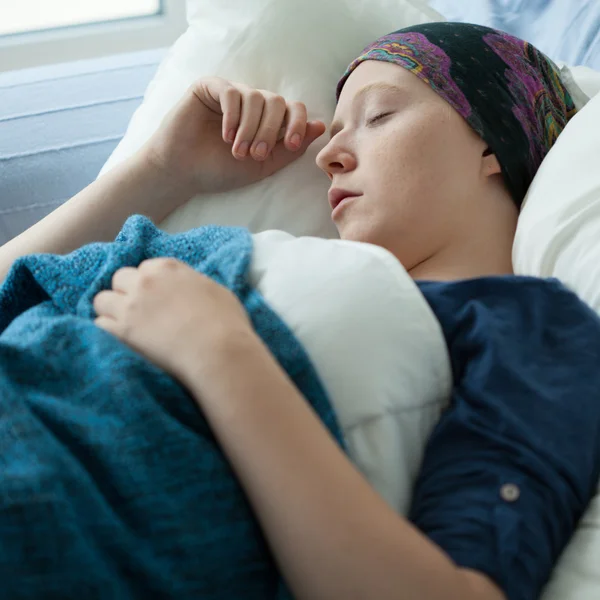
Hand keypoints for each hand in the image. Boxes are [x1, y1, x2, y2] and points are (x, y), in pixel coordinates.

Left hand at [93, 257, 254, 385]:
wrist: (219, 353)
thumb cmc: (227, 324)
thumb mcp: (216, 291)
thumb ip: (193, 284)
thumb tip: (188, 290)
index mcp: (168, 268)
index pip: (145, 268)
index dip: (149, 283)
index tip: (156, 298)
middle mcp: (144, 282)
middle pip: (119, 279)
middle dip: (126, 292)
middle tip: (140, 312)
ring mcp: (130, 306)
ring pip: (101, 300)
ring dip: (111, 311)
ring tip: (126, 328)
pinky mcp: (121, 332)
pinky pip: (99, 325)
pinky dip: (107, 332)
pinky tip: (122, 342)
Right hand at [142, 76, 326, 196]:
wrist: (184, 172)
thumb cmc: (221, 170)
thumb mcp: (262, 165)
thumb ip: (290, 149)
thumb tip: (320, 126)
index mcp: (268, 121)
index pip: (294, 109)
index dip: (297, 123)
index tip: (290, 144)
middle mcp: (253, 104)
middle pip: (277, 102)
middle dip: (270, 131)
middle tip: (255, 154)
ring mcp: (232, 93)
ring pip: (256, 97)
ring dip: (250, 128)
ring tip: (237, 151)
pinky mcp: (210, 87)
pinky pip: (231, 92)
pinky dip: (233, 116)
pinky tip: (225, 135)